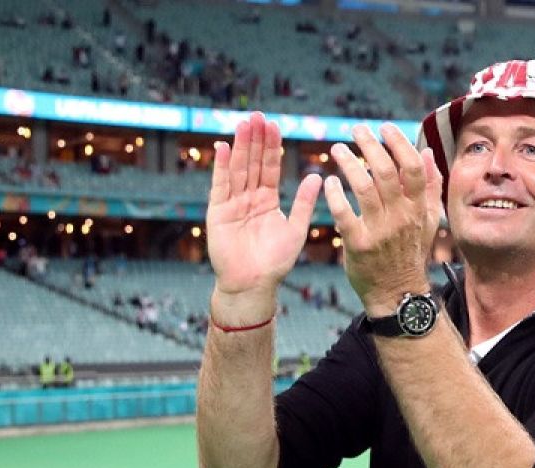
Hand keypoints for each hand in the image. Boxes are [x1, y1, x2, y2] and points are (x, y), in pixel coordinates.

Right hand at [206, 111, 320, 320]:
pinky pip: (220, 186)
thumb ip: (304, 203)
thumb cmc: (275, 262)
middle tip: (258, 115)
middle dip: (255, 140)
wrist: (253, 285)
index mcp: (268, 200)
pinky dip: (222, 167)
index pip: (271, 167)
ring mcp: (232, 204)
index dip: (272, 147)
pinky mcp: (218, 213)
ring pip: (238, 170)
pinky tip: (224, 147)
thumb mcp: (295, 229)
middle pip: (253, 163)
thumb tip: (317, 176)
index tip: (275, 125)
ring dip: (240, 147)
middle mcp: (249, 198)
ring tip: (243, 124)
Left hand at [324, 123, 443, 315]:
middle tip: (356, 130)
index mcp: (418, 208)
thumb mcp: (429, 221)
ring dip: (348, 163)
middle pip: (386, 171)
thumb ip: (431, 186)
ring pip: (364, 187)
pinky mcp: (358, 245)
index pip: (413, 167)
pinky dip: (334, 194)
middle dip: (369, 145)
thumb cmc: (410, 253)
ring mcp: (380, 231)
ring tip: (337, 149)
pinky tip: (328, 181)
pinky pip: (343, 213)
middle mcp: (401, 217)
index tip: (384, 127)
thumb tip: (428, 152)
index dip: (398, 143)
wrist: (398, 292)